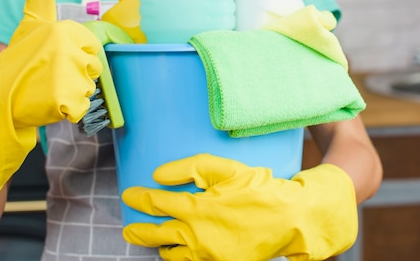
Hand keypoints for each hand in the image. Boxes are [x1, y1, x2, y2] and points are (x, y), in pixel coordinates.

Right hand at [0, 0, 101, 206]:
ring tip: (47, 90)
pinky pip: (82, 107)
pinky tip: (50, 105)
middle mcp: (67, 47)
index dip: (74, 58)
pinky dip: (69, 111)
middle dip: (76, 76)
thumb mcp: (31, 22)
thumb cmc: (16, 60)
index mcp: (63, 28)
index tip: (52, 60)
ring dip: (72, 94)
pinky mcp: (66, 99)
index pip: (90, 48)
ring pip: (88, 88)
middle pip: (92, 68)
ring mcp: (67, 73)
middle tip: (48, 77)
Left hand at [122, 154, 357, 260]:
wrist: (291, 219)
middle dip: (140, 233)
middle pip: (159, 236)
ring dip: (161, 247)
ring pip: (174, 255)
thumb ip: (189, 169)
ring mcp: (210, 255)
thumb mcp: (225, 169)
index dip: (140, 199)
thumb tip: (158, 175)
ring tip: (158, 242)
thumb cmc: (258, 189)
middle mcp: (199, 236)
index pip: (158, 205)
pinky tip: (182, 251)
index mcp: (198, 210)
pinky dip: (183, 258)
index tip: (129, 195)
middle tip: (128, 231)